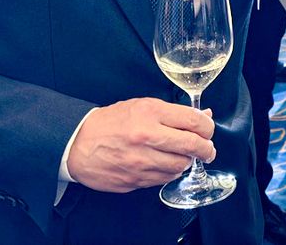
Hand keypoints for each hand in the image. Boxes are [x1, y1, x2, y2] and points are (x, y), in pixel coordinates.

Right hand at [67, 98, 215, 193]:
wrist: (77, 143)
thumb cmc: (110, 122)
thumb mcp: (142, 106)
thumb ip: (173, 112)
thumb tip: (203, 116)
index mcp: (150, 113)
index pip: (193, 121)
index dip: (208, 127)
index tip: (208, 130)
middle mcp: (148, 137)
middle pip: (192, 145)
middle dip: (206, 149)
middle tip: (208, 149)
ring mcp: (141, 161)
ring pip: (180, 165)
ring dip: (187, 161)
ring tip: (183, 156)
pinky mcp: (135, 180)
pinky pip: (164, 179)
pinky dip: (170, 172)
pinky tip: (166, 165)